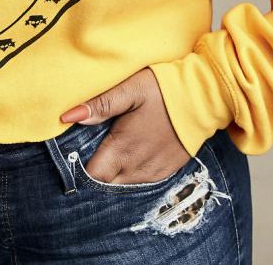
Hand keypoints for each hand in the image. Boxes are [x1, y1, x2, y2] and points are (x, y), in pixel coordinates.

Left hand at [59, 67, 191, 184]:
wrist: (204, 97)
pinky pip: (141, 181)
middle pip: (106, 183)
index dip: (80, 169)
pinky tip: (130, 154)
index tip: (74, 155)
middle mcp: (138, 167)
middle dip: (95, 171)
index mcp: (124, 148)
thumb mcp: (131, 89)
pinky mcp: (167, 171)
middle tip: (90, 148)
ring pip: (123, 184)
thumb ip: (100, 104)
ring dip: (113, 172)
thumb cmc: (164, 89)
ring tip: (109, 150)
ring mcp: (154, 172)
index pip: (93, 176)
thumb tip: (68, 117)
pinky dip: (131, 173)